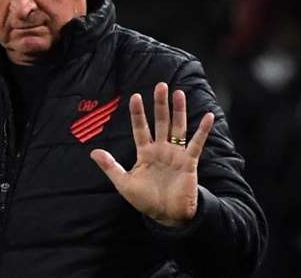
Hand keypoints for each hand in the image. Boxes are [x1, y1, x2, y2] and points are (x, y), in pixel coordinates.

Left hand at [90, 82, 213, 226]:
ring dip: (178, 111)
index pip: (140, 128)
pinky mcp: (189, 162)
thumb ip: (111, 166)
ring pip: (177, 127)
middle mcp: (161, 149)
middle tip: (160, 85)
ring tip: (178, 93)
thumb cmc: (145, 200)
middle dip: (160, 104)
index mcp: (145, 153)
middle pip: (160, 122)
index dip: (138, 113)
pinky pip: (196, 143)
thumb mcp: (124, 183)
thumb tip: (93, 152)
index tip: (135, 97)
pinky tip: (207, 116)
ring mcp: (176, 154)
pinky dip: (202, 130)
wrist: (167, 216)